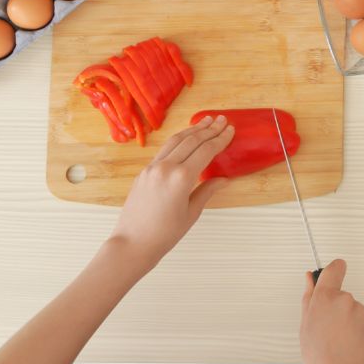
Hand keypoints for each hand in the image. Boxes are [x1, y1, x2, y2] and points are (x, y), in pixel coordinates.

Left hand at [108, 114, 232, 265]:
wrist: (132, 243)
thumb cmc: (165, 234)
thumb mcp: (191, 213)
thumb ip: (207, 191)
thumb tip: (223, 179)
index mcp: (182, 178)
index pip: (206, 151)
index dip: (220, 139)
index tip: (230, 129)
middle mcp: (166, 167)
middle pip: (192, 141)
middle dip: (209, 129)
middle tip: (222, 120)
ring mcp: (153, 167)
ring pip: (176, 140)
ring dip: (193, 130)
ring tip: (206, 121)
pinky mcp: (144, 171)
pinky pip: (165, 149)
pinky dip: (178, 139)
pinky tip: (185, 137)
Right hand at [300, 259, 363, 363]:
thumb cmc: (318, 356)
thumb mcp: (305, 325)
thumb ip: (309, 297)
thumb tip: (309, 277)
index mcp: (325, 297)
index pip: (334, 269)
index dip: (333, 270)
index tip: (332, 273)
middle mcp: (345, 300)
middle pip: (340, 295)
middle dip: (334, 307)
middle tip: (325, 329)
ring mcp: (360, 311)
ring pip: (351, 310)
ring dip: (346, 321)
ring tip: (336, 342)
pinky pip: (362, 322)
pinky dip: (356, 330)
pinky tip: (348, 345)